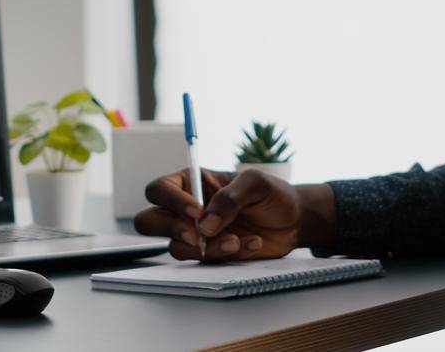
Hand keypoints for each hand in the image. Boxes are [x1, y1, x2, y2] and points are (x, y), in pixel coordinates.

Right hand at [134, 168, 334, 261]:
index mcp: (192, 183)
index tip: (197, 212)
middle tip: (199, 235)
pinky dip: (227, 256)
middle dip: (171, 229)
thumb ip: (229, 198)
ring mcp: (197, 235)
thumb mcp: (256, 184)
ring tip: (236, 241)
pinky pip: (204, 261)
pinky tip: (251, 245)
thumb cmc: (272, 194)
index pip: (159, 190)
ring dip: (205, 248)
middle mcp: (187, 210)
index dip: (170, 201)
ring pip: (176, 247)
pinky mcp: (211, 254)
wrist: (294, 221)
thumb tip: (205, 224)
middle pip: (150, 221)